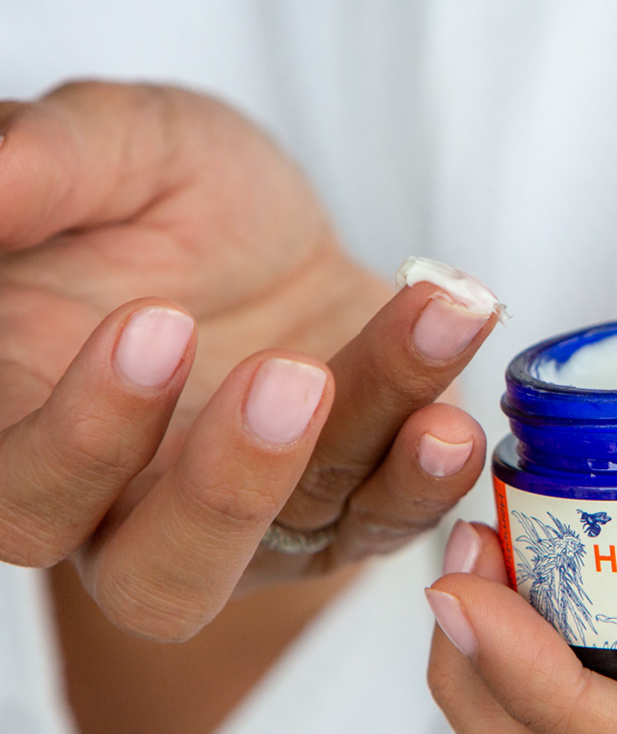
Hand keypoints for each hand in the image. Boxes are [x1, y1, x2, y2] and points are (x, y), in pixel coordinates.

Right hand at [0, 81, 498, 639]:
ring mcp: (260, 527)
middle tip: (293, 376)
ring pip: (303, 528)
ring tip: (439, 325)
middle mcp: (144, 513)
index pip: (31, 496)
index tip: (157, 321)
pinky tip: (457, 415)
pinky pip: (390, 522)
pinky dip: (430, 477)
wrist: (279, 241)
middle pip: (162, 581)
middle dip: (228, 490)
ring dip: (377, 437)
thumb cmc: (173, 203)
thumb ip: (51, 167)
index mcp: (44, 436)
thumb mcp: (119, 152)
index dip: (84, 437)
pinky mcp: (352, 514)